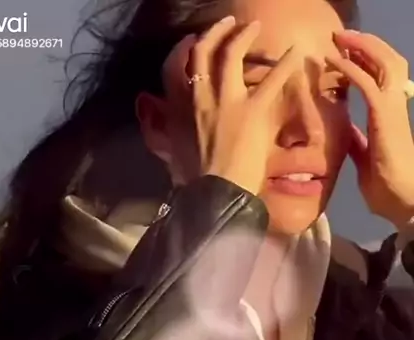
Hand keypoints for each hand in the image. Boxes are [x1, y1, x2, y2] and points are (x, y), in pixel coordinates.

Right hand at [162, 17, 300, 195]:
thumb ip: (170, 136)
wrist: (215, 195)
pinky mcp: (252, 112)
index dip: (189, 48)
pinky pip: (271, 80)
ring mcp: (227, 102)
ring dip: (243, 36)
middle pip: (205, 51)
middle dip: (217, 32)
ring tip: (254, 28)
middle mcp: (201, 98)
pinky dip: (285, 64)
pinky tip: (295, 53)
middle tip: (230, 24)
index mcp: (182, 108)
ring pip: (232, 55)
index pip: (179, 66)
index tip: (198, 41)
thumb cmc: (195, 181)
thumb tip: (165, 131)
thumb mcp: (175, 153)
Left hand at [327, 31, 413, 227]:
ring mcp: (392, 110)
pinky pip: (368, 84)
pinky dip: (351, 68)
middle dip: (365, 45)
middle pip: (386, 62)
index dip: (365, 62)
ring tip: (339, 38)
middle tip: (341, 37)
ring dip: (360, 47)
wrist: (401, 202)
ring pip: (382, 64)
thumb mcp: (363, 159)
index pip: (380, 78)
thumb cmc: (386, 186)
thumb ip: (356, 142)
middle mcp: (394, 107)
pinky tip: (335, 60)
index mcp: (388, 116)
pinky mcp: (385, 118)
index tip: (344, 55)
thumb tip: (343, 130)